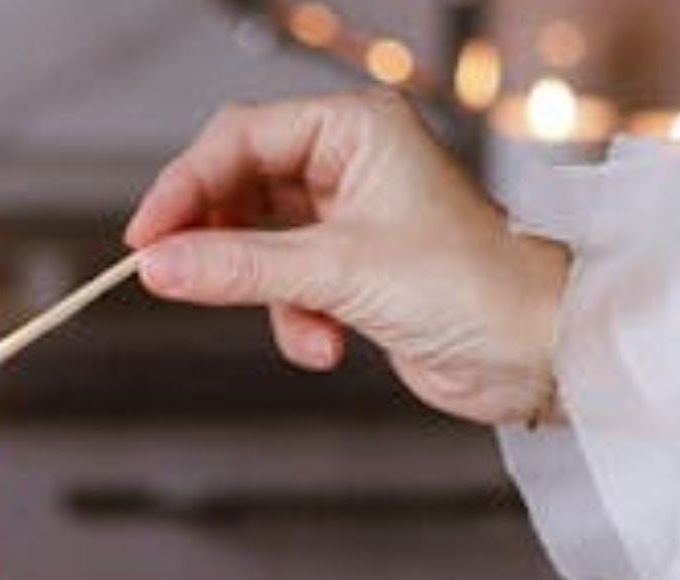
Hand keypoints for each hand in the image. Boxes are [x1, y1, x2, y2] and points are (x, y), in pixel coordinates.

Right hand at [125, 90, 567, 425]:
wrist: (534, 351)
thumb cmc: (475, 287)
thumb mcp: (338, 273)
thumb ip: (238, 267)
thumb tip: (159, 265)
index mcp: (356, 128)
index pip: (240, 137)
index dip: (184, 186)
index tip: (146, 238)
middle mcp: (351, 161)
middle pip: (240, 187)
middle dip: (217, 242)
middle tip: (177, 277)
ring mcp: (349, 215)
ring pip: (256, 243)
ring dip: (264, 294)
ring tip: (299, 323)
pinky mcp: (351, 267)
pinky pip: (283, 285)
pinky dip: (294, 320)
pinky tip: (327, 344)